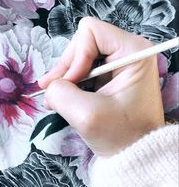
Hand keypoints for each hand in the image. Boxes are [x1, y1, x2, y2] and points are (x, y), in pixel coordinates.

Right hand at [38, 17, 164, 155]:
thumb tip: (49, 86)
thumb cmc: (122, 136)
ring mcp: (120, 63)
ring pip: (80, 56)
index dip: (75, 56)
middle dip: (67, 68)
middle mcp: (128, 51)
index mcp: (133, 52)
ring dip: (66, 77)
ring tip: (55, 99)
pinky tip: (64, 100)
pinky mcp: (111, 76)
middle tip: (52, 91)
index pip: (90, 32)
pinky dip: (71, 84)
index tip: (72, 84)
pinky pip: (83, 69)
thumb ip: (60, 93)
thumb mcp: (86, 115)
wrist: (137, 155)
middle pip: (83, 42)